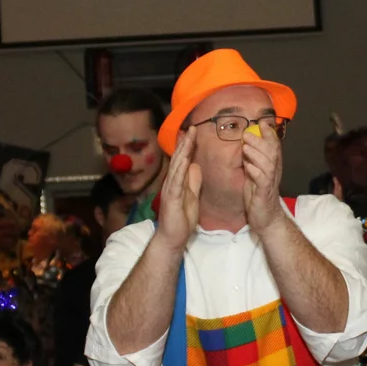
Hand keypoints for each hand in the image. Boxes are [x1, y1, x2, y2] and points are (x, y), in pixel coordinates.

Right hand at [154, 126, 200, 248]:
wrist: (173, 238)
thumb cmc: (181, 219)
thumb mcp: (192, 196)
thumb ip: (193, 181)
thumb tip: (196, 165)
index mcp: (178, 181)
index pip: (183, 160)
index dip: (188, 145)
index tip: (194, 131)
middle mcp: (172, 182)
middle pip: (179, 159)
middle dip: (185, 143)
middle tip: (192, 127)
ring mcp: (170, 190)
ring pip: (177, 166)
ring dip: (183, 151)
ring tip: (188, 138)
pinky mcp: (172, 199)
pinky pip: (176, 182)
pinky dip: (180, 170)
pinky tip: (184, 160)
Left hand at [241, 129, 285, 234]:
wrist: (266, 218)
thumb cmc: (259, 194)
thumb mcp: (255, 173)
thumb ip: (253, 159)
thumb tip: (246, 143)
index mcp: (272, 166)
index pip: (274, 146)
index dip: (269, 134)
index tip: (262, 122)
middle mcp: (274, 172)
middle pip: (271, 153)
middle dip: (260, 141)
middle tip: (247, 133)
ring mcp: (270, 182)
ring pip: (267, 164)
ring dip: (256, 154)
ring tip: (245, 147)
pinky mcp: (264, 194)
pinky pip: (262, 180)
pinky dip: (255, 172)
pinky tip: (248, 167)